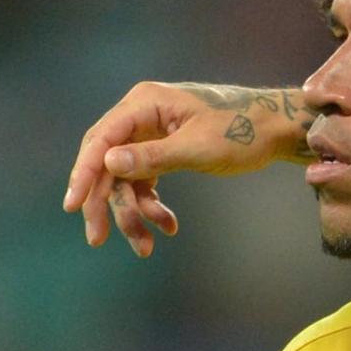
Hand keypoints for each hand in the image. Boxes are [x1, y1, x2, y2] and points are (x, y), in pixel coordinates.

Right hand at [63, 82, 310, 255]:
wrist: (277, 129)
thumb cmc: (243, 130)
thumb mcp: (198, 147)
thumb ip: (153, 156)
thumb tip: (108, 163)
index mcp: (144, 103)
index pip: (101, 139)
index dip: (84, 173)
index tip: (72, 206)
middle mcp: (141, 115)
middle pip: (106, 162)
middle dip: (105, 203)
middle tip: (98, 238)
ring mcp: (150, 133)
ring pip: (126, 179)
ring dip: (132, 213)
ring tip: (145, 246)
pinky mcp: (163, 151)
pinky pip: (145, 182)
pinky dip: (152, 206)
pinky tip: (167, 227)